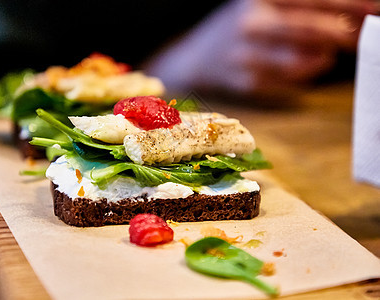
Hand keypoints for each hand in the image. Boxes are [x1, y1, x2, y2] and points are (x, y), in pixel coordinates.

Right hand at [145, 0, 377, 95]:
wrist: (197, 58)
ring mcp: (244, 55)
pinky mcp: (245, 81)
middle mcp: (248, 23)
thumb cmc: (239, 27)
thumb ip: (300, 8)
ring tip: (329, 54)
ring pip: (299, 60)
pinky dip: (304, 74)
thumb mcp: (262, 5)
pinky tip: (309, 66)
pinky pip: (287, 81)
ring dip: (322, 57)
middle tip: (364, 36)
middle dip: (343, 32)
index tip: (375, 9)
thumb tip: (348, 18)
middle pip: (308, 27)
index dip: (348, 3)